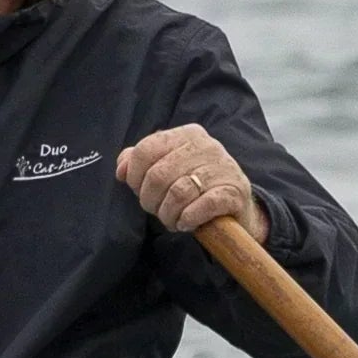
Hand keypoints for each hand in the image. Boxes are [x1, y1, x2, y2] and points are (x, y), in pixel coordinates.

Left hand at [117, 124, 251, 235]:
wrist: (235, 207)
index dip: (134, 176)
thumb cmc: (193, 186)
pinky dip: (188, 219)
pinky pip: (202, 206)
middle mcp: (207, 146)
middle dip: (150, 201)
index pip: (145, 150)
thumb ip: (140, 161)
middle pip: (158, 175)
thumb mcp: (167, 167)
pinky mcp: (234, 192)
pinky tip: (186, 223)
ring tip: (172, 219)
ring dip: (168, 214)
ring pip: (178, 193)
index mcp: (187, 134)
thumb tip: (121, 169)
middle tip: (157, 211)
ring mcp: (223, 168)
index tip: (139, 191)